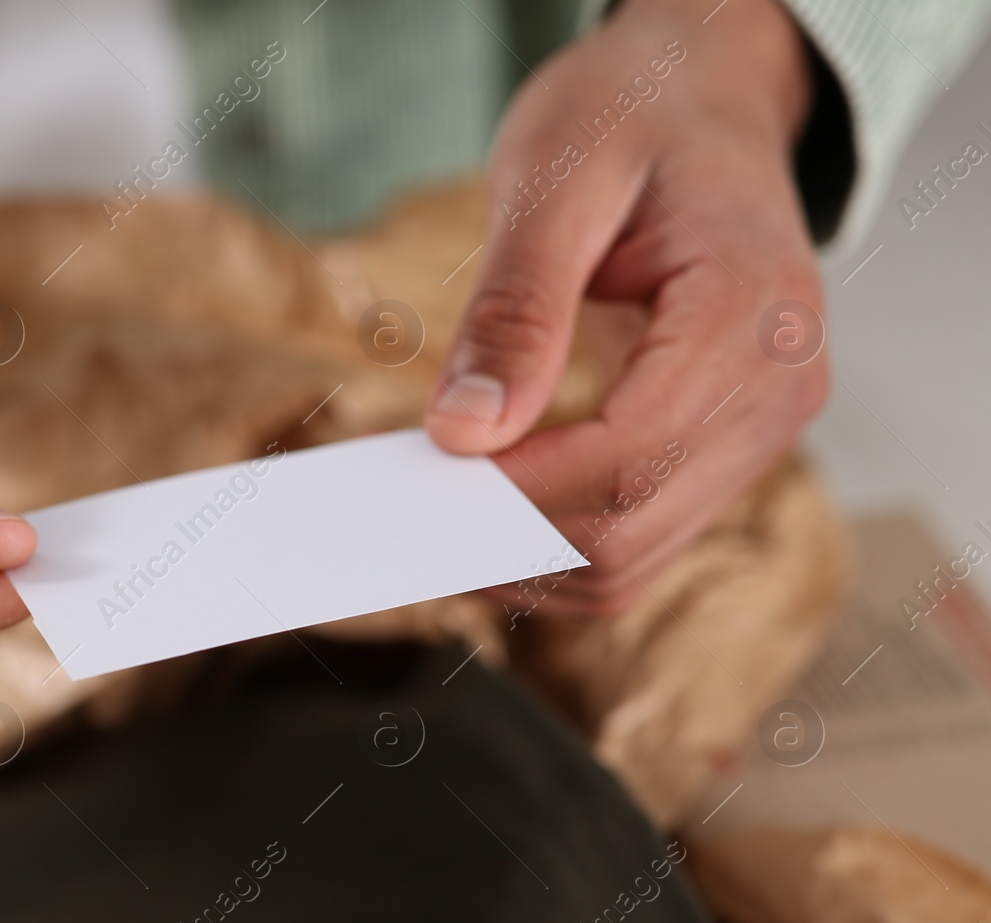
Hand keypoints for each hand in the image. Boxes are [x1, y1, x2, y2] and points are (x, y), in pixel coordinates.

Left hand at [425, 0, 827, 613]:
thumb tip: (468, 433)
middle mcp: (781, 391)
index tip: (419, 483)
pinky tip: (493, 501)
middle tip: (407, 502)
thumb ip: (516, 311)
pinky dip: (557, 542)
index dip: (515, 492)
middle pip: (629, 531)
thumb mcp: (558, 179)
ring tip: (443, 502)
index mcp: (753, 314)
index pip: (626, 460)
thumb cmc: (635, 115)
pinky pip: (640, 538)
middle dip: (507, 535)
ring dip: (526, 555)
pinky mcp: (728, 449)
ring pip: (633, 559)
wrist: (701, 98)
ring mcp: (763, 430)